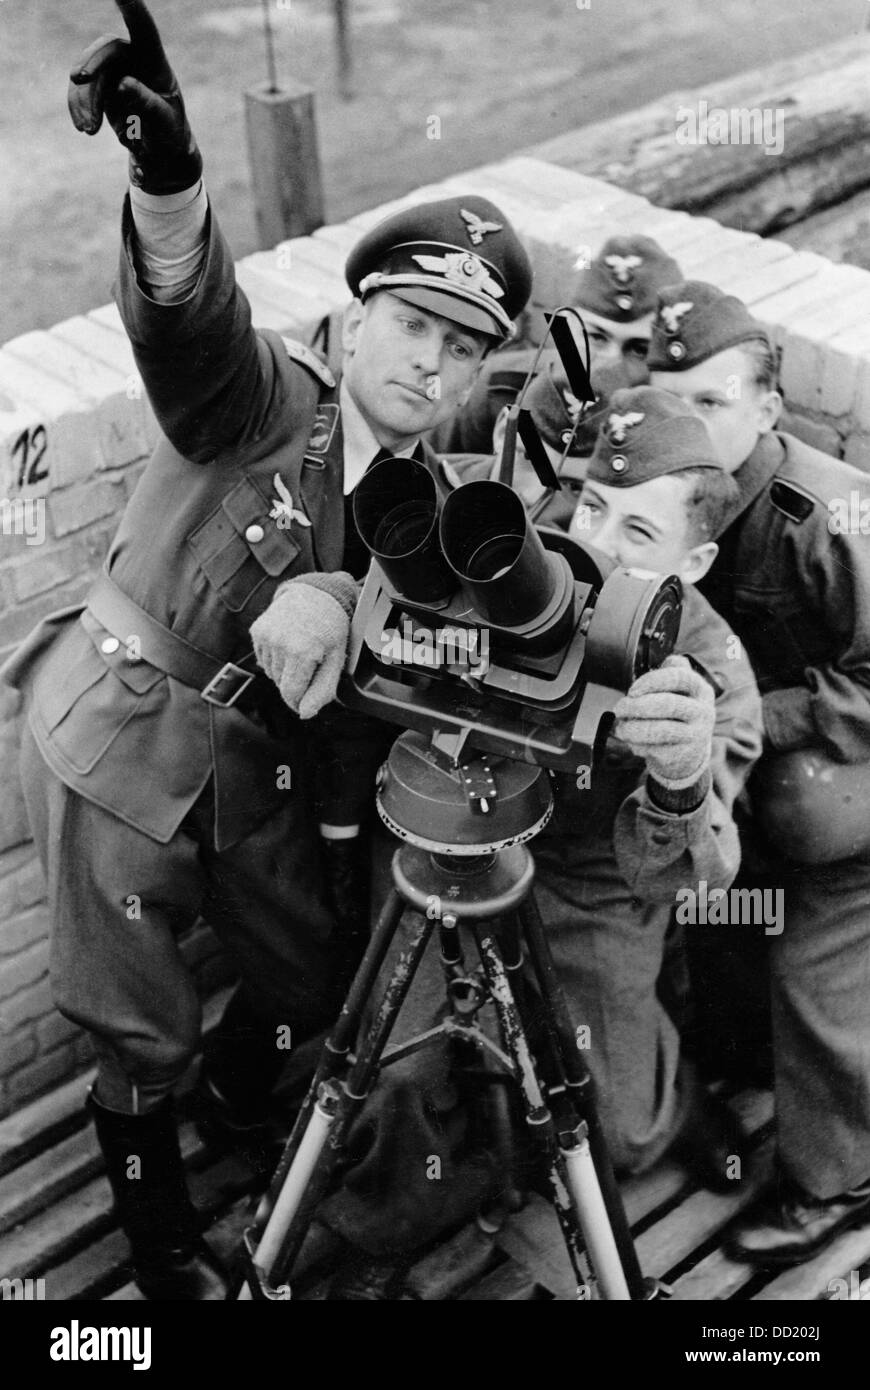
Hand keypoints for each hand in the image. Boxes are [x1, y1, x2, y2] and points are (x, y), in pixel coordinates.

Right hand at [68, 0, 201, 194]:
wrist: (160, 153)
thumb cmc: (168, 133)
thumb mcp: (164, 122)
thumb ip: (146, 102)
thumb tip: (122, 84)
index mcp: (155, 61)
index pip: (143, 27)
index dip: (131, 6)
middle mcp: (132, 60)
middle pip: (107, 51)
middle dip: (92, 64)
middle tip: (78, 78)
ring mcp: (114, 72)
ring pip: (91, 76)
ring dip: (85, 100)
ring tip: (89, 130)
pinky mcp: (101, 88)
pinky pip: (82, 91)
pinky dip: (79, 107)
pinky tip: (84, 128)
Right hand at [251, 578, 353, 719]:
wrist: (316, 594)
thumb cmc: (331, 629)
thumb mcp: (336, 660)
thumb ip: (322, 690)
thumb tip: (305, 714)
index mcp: (303, 651)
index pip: (291, 693)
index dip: (298, 701)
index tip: (306, 699)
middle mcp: (281, 643)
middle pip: (281, 684)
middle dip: (295, 682)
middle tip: (311, 664)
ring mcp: (266, 636)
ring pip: (271, 673)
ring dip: (285, 670)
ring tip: (300, 652)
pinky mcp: (257, 631)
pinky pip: (263, 659)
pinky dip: (275, 658)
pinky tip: (289, 644)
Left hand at [613, 654, 714, 786]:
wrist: (688, 753)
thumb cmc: (675, 714)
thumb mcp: (678, 690)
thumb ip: (669, 671)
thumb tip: (656, 671)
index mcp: (700, 689)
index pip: (678, 677)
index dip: (652, 681)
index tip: (632, 690)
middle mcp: (703, 711)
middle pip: (668, 704)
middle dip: (636, 706)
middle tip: (619, 709)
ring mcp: (696, 735)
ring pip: (660, 730)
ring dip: (633, 728)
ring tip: (620, 727)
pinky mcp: (684, 754)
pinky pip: (656, 748)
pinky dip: (637, 744)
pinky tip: (632, 741)